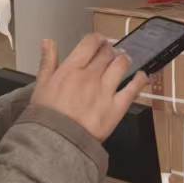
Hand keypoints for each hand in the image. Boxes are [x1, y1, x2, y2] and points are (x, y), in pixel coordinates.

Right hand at [31, 34, 147, 141]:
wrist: (56, 143)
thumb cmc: (47, 118)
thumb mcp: (41, 86)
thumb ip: (47, 62)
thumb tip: (48, 43)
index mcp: (71, 69)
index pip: (90, 43)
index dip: (97, 39)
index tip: (98, 42)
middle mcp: (90, 76)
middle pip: (107, 53)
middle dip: (110, 50)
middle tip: (110, 52)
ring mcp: (105, 91)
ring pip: (121, 64)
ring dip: (124, 59)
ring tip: (124, 60)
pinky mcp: (116, 107)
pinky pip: (133, 88)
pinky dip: (140, 79)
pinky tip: (142, 76)